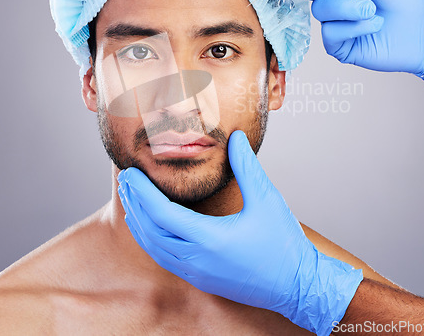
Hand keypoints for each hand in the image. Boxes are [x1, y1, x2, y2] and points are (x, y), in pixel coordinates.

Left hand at [117, 130, 361, 335]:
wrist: (298, 285)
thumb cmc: (283, 243)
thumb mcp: (266, 199)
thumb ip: (246, 166)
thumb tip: (236, 137)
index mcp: (210, 239)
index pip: (162, 214)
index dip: (142, 192)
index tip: (129, 173)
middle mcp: (197, 260)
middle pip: (150, 231)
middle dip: (134, 205)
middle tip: (125, 181)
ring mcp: (197, 273)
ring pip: (154, 248)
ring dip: (139, 223)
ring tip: (131, 201)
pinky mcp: (201, 279)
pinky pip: (165, 258)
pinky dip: (151, 240)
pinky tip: (151, 226)